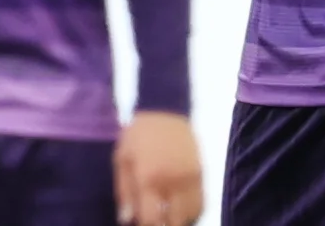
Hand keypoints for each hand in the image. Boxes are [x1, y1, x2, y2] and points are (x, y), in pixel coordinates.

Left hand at [112, 110, 203, 225]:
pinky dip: (193, 212)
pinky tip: (181, 211)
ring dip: (180, 220)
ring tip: (168, 217)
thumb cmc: (138, 134)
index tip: (143, 223)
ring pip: (192, 215)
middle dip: (165, 225)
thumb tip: (125, 219)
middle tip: (156, 220)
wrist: (165, 110)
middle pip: (175, 221)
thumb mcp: (122, 159)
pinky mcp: (202, 174)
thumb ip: (124, 191)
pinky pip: (202, 203)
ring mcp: (190, 178)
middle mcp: (173, 181)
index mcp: (149, 178)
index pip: (151, 218)